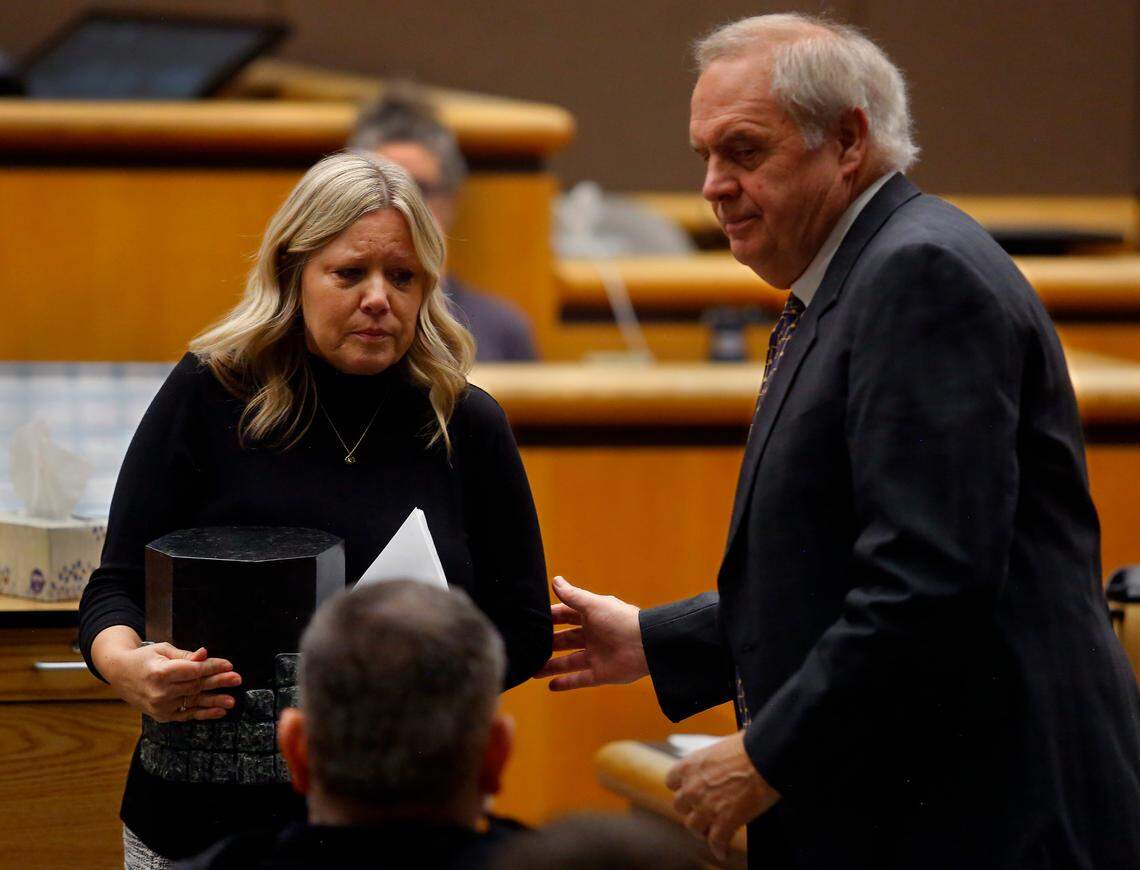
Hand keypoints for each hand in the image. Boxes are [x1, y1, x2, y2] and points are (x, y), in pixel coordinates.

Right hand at [93, 627, 241, 721]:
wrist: (120, 674)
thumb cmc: (144, 658)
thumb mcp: (163, 650)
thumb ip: (185, 655)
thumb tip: (204, 654)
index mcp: (160, 672)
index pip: (193, 670)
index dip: (212, 667)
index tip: (229, 665)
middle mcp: (160, 691)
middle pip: (195, 686)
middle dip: (218, 682)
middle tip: (237, 679)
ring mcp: (160, 706)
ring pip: (193, 702)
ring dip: (215, 701)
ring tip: (231, 701)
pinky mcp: (162, 715)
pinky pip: (186, 714)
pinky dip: (203, 714)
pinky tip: (218, 711)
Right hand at [535, 575, 648, 689]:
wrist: (646, 645)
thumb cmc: (620, 620)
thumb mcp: (593, 605)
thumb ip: (572, 595)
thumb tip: (555, 580)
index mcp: (591, 617)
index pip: (566, 616)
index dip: (550, 618)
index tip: (531, 620)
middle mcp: (592, 636)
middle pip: (565, 640)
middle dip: (548, 644)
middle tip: (528, 647)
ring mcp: (596, 656)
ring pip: (568, 662)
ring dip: (551, 666)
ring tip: (531, 670)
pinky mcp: (600, 674)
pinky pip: (580, 679)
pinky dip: (566, 683)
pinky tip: (550, 686)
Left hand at [666, 731, 780, 860]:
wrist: (764, 758)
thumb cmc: (747, 747)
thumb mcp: (719, 749)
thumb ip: (710, 764)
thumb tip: (718, 769)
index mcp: (688, 766)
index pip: (671, 782)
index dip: (681, 788)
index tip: (689, 792)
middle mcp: (692, 788)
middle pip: (680, 807)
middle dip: (691, 809)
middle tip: (702, 812)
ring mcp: (706, 807)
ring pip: (693, 827)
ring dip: (702, 830)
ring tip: (711, 832)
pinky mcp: (724, 822)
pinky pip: (716, 841)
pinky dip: (719, 848)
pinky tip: (723, 851)